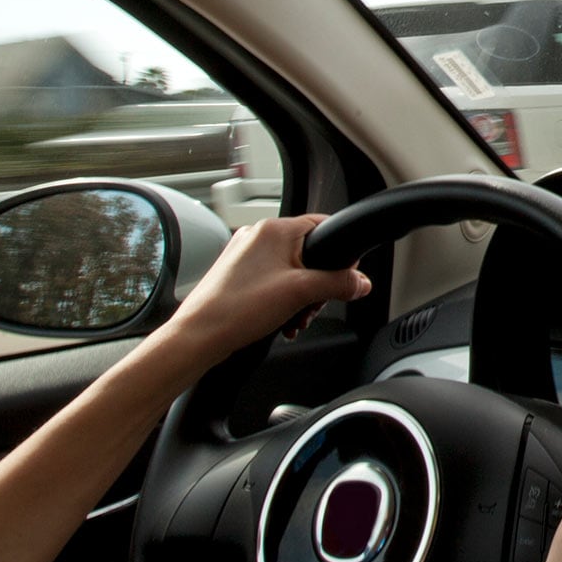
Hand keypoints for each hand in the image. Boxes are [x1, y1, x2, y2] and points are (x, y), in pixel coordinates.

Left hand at [142, 214, 370, 366]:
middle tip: (311, 306)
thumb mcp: (301, 294)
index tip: (345, 277)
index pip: (324, 226)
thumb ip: (338, 284)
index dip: (340, 254)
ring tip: (292, 318)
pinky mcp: (237, 274)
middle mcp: (258, 236)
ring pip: (291, 271)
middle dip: (316, 285)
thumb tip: (361, 282)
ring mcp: (245, 255)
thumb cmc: (237, 309)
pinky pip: (272, 282)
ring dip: (300, 297)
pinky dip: (282, 301)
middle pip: (309, 253)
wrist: (199, 335)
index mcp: (274, 230)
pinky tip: (279, 321)